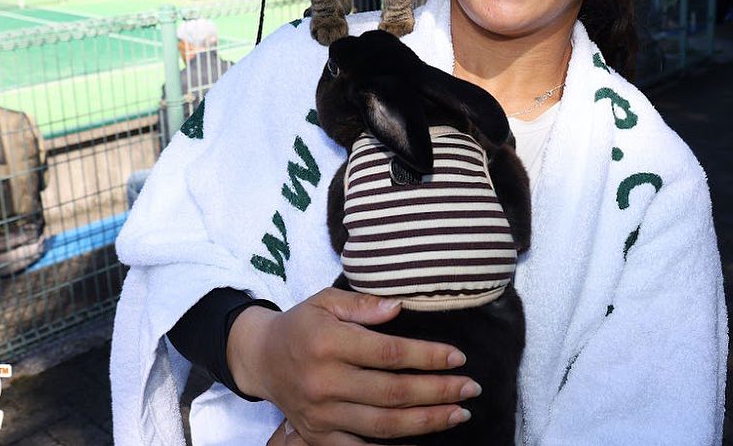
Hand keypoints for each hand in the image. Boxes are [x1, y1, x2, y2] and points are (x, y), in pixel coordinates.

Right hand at [231, 287, 478, 444]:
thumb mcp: (327, 301)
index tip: (458, 357)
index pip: (389, 354)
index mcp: (328, 343)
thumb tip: (399, 308)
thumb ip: (362, 304)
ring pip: (383, 425)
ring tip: (459, 414)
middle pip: (393, 392)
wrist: (261, 358)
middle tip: (470, 388)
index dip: (428, 356)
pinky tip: (421, 438)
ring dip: (426, 421)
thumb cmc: (302, 324)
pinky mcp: (318, 435)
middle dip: (438, 391)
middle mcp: (324, 382)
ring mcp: (321, 414)